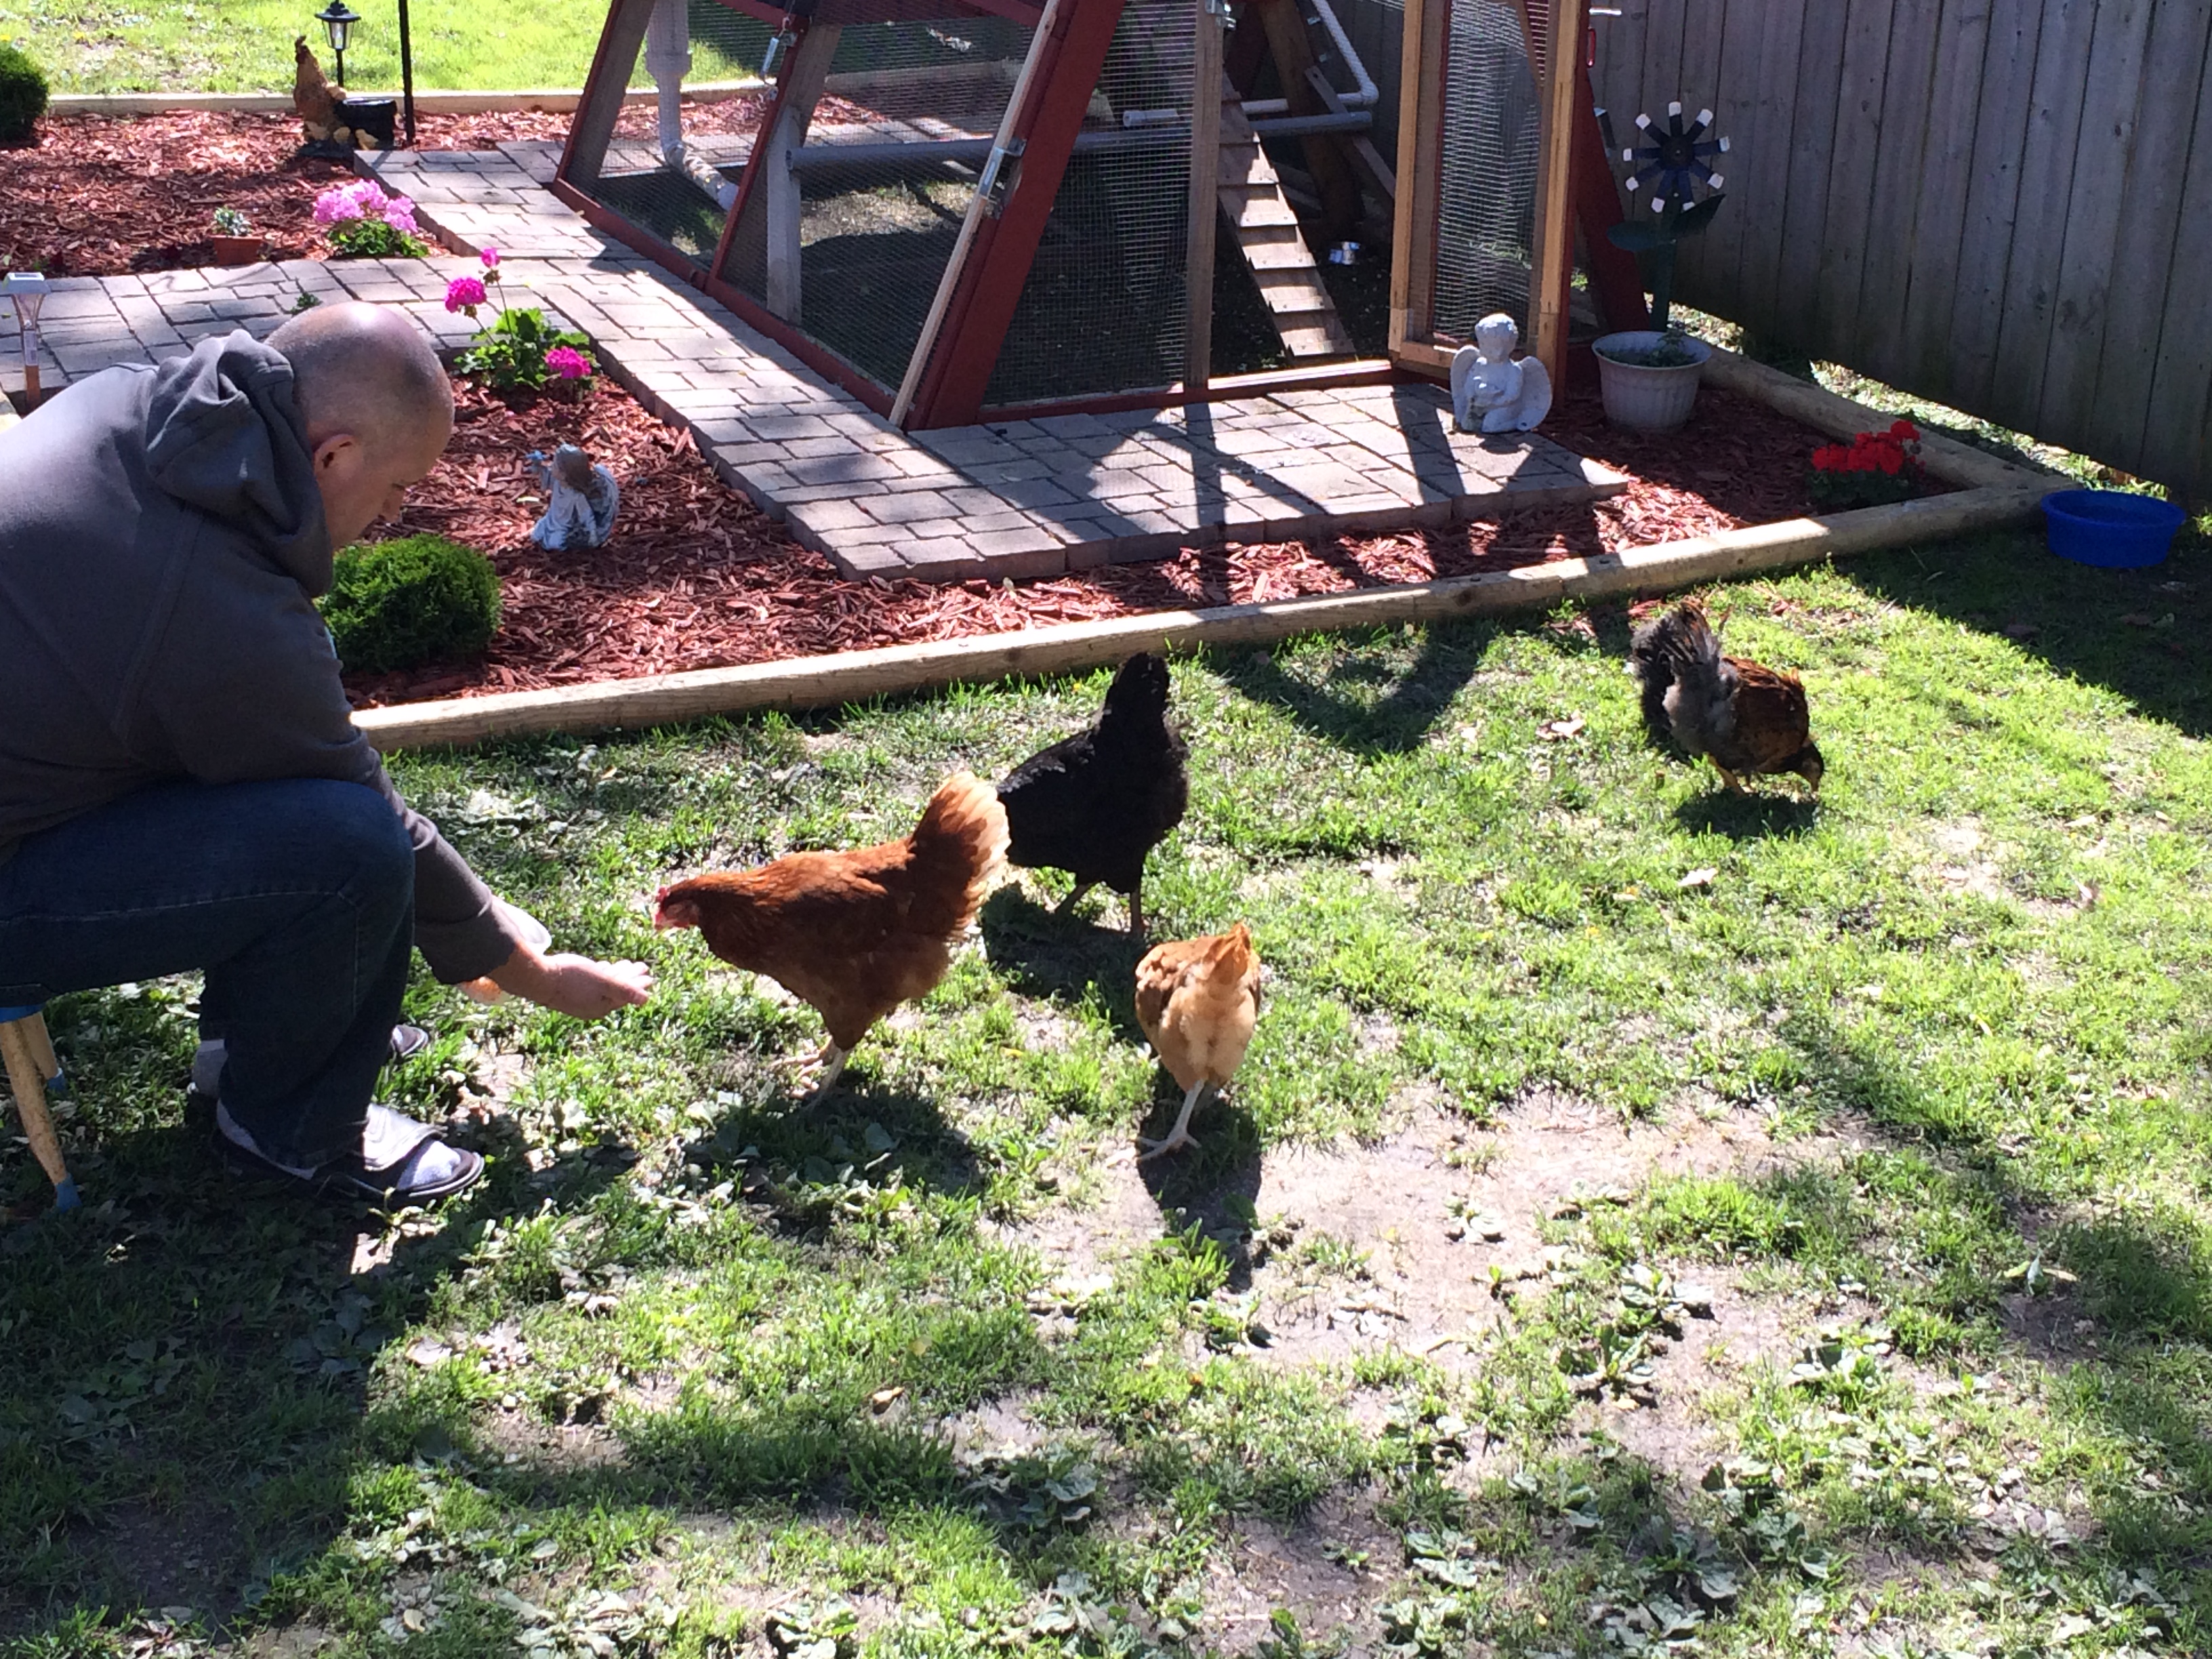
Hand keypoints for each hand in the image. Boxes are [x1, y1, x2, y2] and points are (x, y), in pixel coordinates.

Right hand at [486, 942, 653, 1017]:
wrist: (537, 977)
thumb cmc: (571, 978)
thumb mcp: (602, 982)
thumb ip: (624, 990)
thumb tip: (646, 999)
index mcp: (602, 1006)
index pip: (626, 995)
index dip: (638, 984)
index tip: (649, 974)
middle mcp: (591, 1007)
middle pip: (617, 991)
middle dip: (630, 978)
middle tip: (641, 967)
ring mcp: (579, 1001)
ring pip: (603, 987)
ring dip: (616, 975)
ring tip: (624, 965)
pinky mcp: (568, 992)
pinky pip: (591, 985)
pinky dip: (600, 976)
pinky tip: (602, 967)